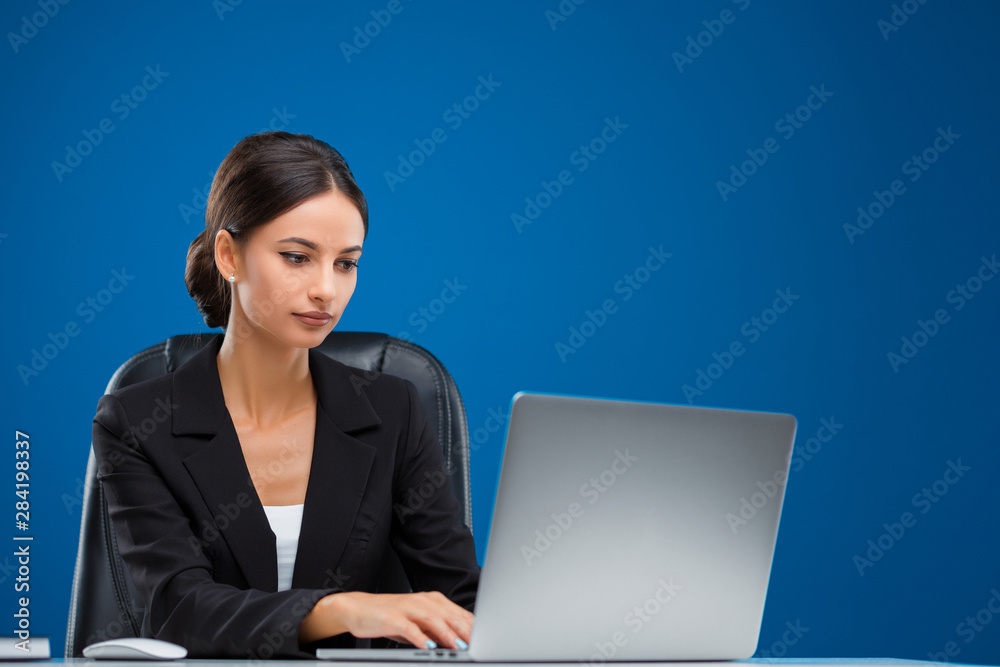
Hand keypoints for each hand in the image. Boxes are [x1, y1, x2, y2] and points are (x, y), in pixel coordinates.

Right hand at [300, 590, 472, 650]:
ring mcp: (407, 607)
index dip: (473, 626)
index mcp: (432, 600)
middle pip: (449, 615)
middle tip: (478, 644)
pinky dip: (420, 637)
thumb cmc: (390, 617)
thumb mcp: (418, 623)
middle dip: (465, 630)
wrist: (358, 608)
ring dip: (447, 633)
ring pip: (432, 619)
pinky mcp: (392, 617)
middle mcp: (422, 600)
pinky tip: (428, 646)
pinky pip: (409, 628)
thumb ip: (438, 630)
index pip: (458, 613)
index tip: (485, 639)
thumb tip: (461, 641)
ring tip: (459, 646)